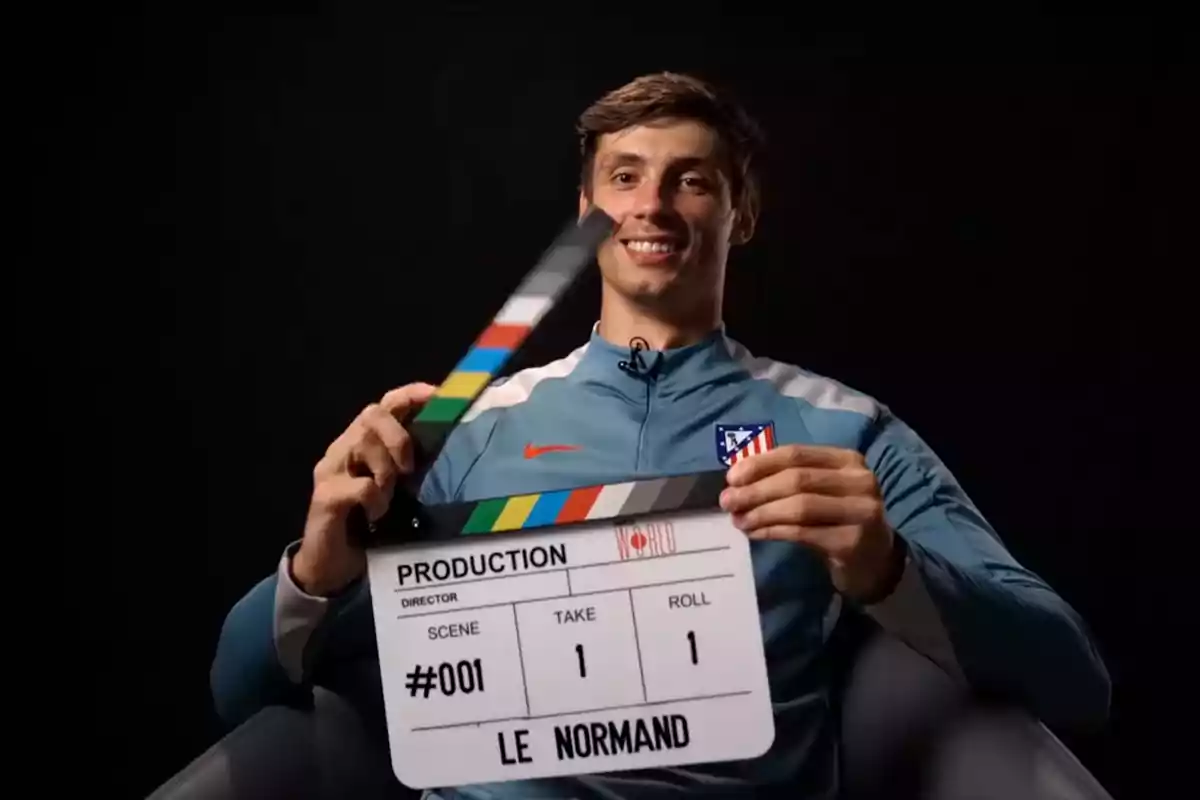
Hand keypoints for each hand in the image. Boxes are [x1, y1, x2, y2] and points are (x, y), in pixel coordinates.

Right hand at [292, 382, 437, 595]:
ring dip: (386, 471)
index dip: (410, 395)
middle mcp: (344, 449)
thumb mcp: (398, 491)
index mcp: (364, 444)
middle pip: (373, 415)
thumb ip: (412, 467)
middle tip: (409, 469)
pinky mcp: (325, 496)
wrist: (332, 567)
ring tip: (388, 500)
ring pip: (363, 443)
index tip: (437, 396)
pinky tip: (374, 516)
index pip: (385, 404)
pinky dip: (374, 500)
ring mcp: (330, 470)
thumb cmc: (370, 526)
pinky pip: (359, 486)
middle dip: (398, 438)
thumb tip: (455, 448)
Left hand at [719, 444, 901, 602]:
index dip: (760, 463)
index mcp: (848, 459)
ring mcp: (860, 511)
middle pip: (796, 479)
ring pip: (799, 506)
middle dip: (755, 490)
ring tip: (738, 520)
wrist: (875, 561)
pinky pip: (803, 533)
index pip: (796, 454)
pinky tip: (756, 533)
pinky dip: (773, 531)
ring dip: (762, 512)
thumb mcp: (821, 491)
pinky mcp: (853, 541)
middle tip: (727, 501)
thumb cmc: (838, 519)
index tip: (731, 477)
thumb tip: (737, 480)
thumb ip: (788, 479)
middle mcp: (859, 480)